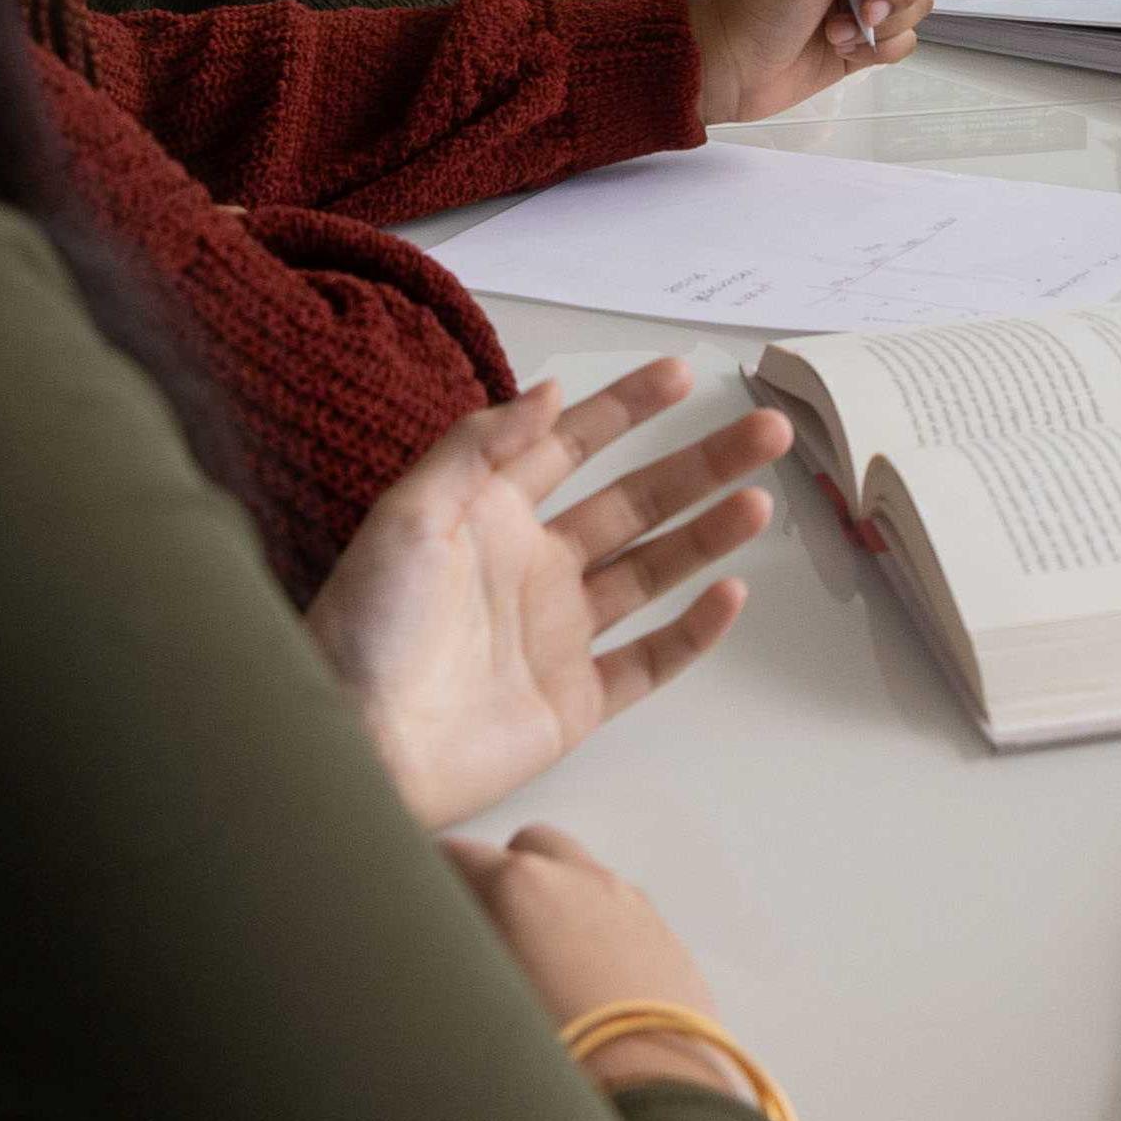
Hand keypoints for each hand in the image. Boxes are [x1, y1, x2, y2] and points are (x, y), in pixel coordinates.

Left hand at [311, 365, 790, 826]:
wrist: (355, 746)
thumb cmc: (365, 629)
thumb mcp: (408, 515)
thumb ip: (479, 448)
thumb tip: (549, 390)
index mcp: (490, 515)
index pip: (572, 444)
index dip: (627, 408)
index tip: (683, 375)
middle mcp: (532, 567)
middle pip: (635, 502)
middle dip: (701, 465)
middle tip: (765, 430)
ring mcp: (557, 634)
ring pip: (653, 571)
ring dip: (707, 534)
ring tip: (760, 499)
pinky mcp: (573, 701)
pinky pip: (649, 660)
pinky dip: (693, 631)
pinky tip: (729, 593)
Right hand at [440, 825, 750, 1103]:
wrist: (650, 1099)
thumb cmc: (559, 1059)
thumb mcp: (480, 1000)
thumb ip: (457, 954)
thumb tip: (447, 941)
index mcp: (522, 886)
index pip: (461, 855)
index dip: (437, 877)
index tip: (428, 902)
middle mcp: (581, 881)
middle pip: (531, 847)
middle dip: (505, 873)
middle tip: (486, 926)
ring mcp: (631, 904)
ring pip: (583, 876)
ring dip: (558, 899)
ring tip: (542, 960)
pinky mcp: (667, 938)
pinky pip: (622, 912)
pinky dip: (599, 928)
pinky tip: (589, 981)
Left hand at [690, 0, 940, 118]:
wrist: (730, 66)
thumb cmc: (760, 0)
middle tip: (860, 6)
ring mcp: (863, 0)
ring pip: (916, 4)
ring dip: (882, 24)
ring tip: (837, 34)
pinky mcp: (865, 39)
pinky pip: (904, 41)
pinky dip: (879, 50)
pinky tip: (842, 50)